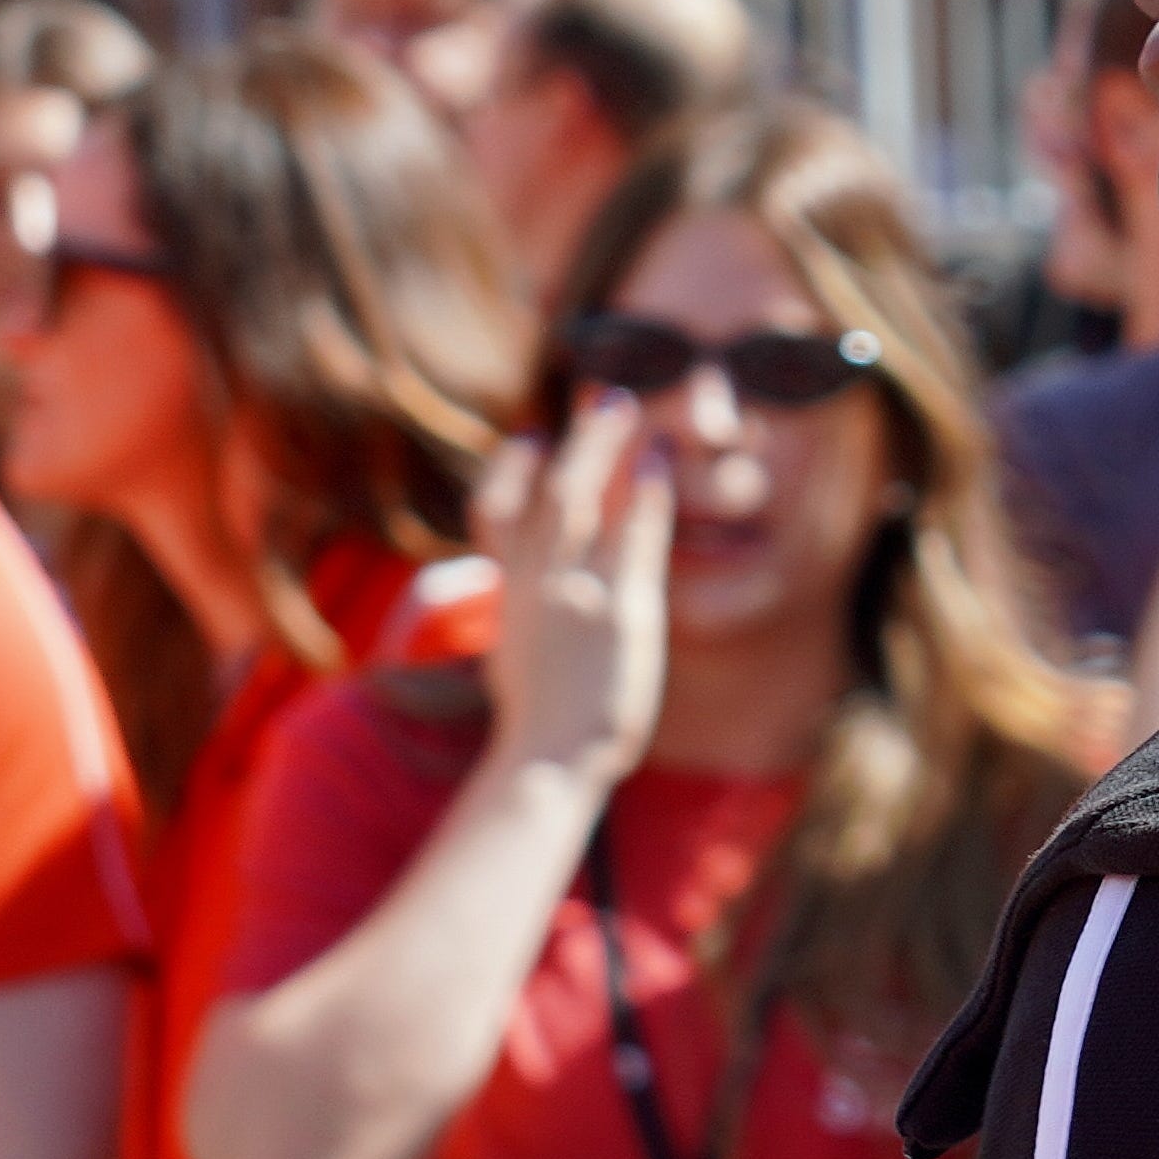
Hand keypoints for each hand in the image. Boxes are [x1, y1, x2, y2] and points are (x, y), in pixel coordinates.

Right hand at [477, 389, 672, 782]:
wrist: (549, 762)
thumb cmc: (541, 726)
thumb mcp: (518, 663)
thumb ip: (523, 624)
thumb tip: (522, 618)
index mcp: (510, 597)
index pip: (496, 517)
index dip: (511, 472)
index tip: (531, 438)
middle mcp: (535, 584)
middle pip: (547, 493)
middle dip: (577, 441)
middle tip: (605, 396)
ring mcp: (574, 594)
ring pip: (579, 500)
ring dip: (606, 446)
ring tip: (632, 403)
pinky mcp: (619, 611)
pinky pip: (631, 538)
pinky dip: (643, 494)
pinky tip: (661, 462)